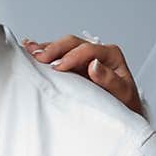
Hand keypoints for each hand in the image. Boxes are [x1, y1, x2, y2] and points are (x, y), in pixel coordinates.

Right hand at [22, 34, 142, 114]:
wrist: (123, 112)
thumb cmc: (125, 104)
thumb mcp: (123, 94)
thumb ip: (110, 80)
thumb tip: (94, 65)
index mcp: (111, 55)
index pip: (88, 49)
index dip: (71, 56)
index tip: (58, 67)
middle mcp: (97, 52)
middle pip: (73, 43)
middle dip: (55, 49)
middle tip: (40, 58)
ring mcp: (84, 57)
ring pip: (63, 46)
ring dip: (46, 48)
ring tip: (30, 51)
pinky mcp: (74, 64)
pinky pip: (58, 54)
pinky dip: (44, 51)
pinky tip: (31, 49)